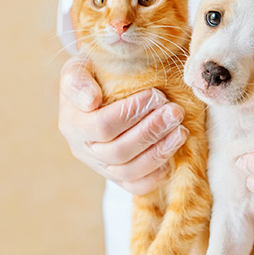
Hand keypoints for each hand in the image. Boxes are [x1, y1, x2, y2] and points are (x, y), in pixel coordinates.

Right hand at [58, 54, 188, 194]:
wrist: (100, 91)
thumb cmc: (93, 76)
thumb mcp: (80, 68)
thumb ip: (78, 80)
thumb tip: (91, 100)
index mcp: (72, 124)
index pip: (102, 126)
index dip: (131, 113)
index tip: (155, 95)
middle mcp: (84, 150)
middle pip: (119, 152)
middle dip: (151, 131)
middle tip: (175, 112)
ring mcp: (102, 167)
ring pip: (130, 172)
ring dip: (159, 152)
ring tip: (180, 131)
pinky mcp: (119, 178)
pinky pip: (137, 186)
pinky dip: (156, 174)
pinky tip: (173, 154)